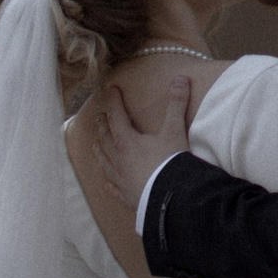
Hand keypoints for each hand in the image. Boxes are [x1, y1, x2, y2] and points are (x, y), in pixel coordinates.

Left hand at [92, 65, 199, 216]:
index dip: (113, 101)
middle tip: (99, 115)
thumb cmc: (170, 163)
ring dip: (101, 150)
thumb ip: (176, 104)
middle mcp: (118, 159)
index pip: (116, 115)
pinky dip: (109, 183)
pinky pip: (113, 188)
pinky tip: (106, 183)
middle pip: (106, 137)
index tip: (110, 89)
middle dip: (103, 124)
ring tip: (97, 144)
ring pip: (105, 162)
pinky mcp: (126, 196)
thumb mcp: (175, 131)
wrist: (171, 199)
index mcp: (127, 140)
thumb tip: (180, 77)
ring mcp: (120, 179)